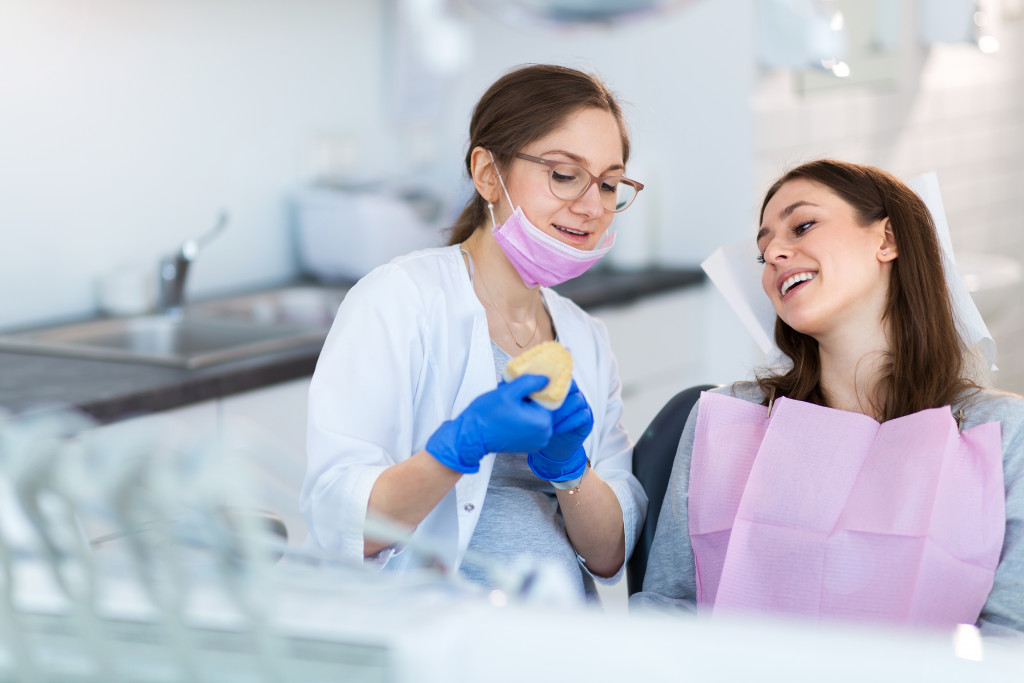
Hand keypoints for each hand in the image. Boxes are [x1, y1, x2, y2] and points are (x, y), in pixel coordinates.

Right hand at [426, 375, 553, 473]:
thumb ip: (529, 382)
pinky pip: (531, 426)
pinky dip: (523, 419)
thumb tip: (545, 379)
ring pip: (536, 416)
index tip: (520, 387)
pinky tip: (509, 415)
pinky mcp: (529, 445)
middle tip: (511, 396)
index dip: (533, 389)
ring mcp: (537, 442)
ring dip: (525, 408)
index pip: (546, 397)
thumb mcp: (508, 392)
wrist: (472, 436)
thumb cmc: (487, 415)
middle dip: (529, 399)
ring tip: (508, 406)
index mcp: (543, 422)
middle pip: (542, 407)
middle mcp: (544, 435)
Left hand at [527, 380, 591, 481]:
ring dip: (562, 410)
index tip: (539, 383)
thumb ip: (519, 392)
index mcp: (559, 386)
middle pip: (570, 386)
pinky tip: (556, 429)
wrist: (550, 449)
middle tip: (542, 406)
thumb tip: (505, 380)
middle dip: (556, 396)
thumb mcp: (525, 406)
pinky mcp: (586, 420)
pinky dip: (569, 422)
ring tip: (548, 420)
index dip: (551, 377)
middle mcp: (572, 393)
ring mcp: (581, 406)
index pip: (559, 375)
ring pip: (577, 400)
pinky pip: (582, 416)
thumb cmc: (538, 425)